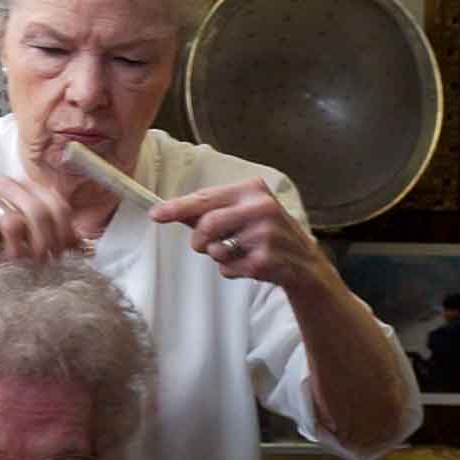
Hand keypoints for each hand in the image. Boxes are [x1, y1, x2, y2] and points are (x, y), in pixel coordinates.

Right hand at [0, 177, 82, 262]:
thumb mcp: (7, 216)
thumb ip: (37, 226)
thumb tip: (77, 243)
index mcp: (17, 184)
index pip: (54, 202)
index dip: (64, 229)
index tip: (64, 251)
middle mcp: (2, 186)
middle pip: (38, 213)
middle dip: (47, 242)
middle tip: (45, 262)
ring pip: (14, 225)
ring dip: (21, 250)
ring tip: (19, 261)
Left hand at [150, 177, 324, 287]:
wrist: (304, 262)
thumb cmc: (263, 232)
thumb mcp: (240, 212)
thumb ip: (206, 210)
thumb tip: (164, 210)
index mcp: (252, 189)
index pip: (206, 198)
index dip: (177, 208)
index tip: (155, 214)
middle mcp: (263, 207)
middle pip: (207, 225)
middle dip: (199, 240)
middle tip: (206, 245)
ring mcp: (267, 234)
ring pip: (215, 250)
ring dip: (218, 256)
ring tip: (239, 252)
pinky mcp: (267, 260)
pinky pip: (227, 269)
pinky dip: (230, 270)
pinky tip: (250, 264)